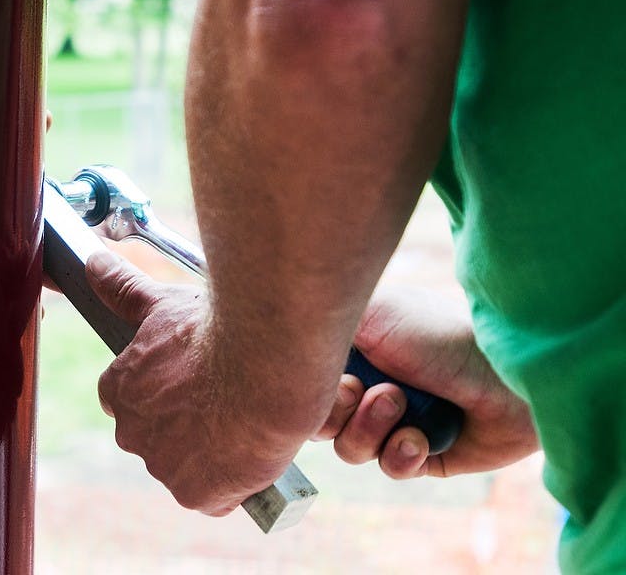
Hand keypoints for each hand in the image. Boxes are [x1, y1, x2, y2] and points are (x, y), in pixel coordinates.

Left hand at [86, 249, 298, 515]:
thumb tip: (92, 261)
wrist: (263, 366)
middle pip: (158, 439)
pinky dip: (233, 484)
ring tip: (245, 423)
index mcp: (119, 389)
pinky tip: (251, 456)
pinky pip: (214, 498)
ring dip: (210, 455)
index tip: (190, 386)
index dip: (162, 396)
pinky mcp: (196, 494)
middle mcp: (131, 432)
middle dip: (185, 428)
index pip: (126, 402)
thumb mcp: (163, 303)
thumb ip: (124, 288)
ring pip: (186, 469)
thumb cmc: (215, 330)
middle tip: (224, 402)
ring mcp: (162, 467)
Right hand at [314, 287, 538, 477]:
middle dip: (341, 412)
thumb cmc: (434, 333)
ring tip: (402, 406)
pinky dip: (403, 455)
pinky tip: (423, 438)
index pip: (305, 383)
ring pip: (350, 448)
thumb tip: (281, 344)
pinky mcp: (422, 454)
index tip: (337, 377)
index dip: (309, 391)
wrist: (501, 373)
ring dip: (372, 430)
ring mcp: (395, 420)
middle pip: (319, 420)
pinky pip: (390, 469)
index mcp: (353, 350)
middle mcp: (370, 383)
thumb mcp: (367, 312)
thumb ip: (318, 325)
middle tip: (370, 391)